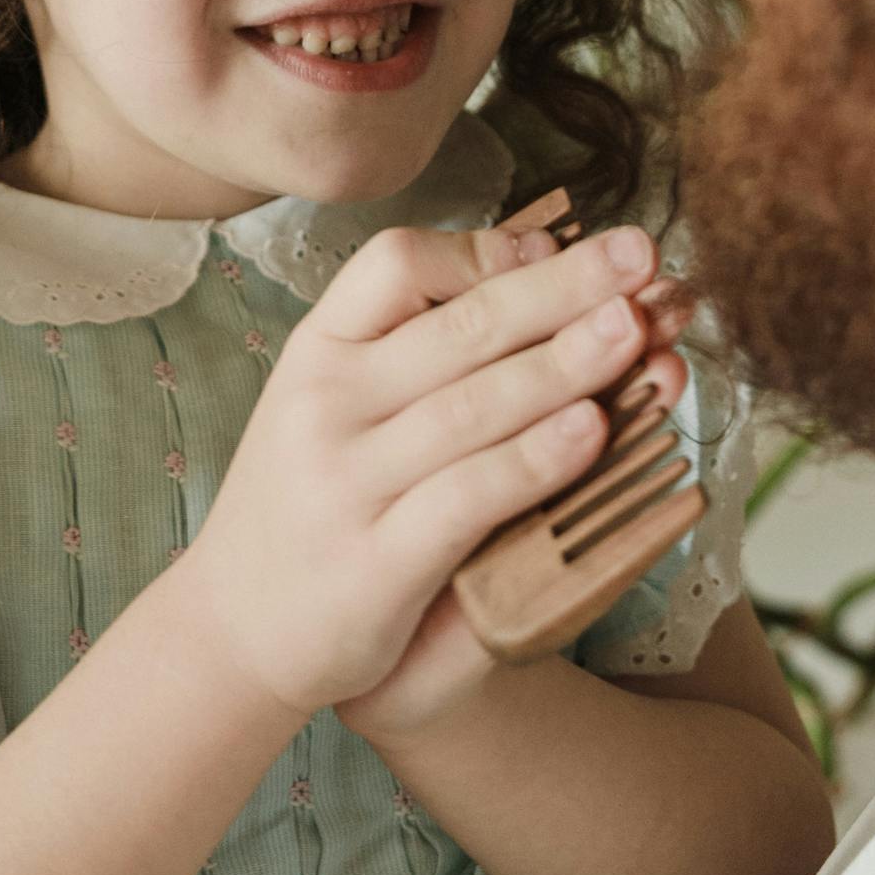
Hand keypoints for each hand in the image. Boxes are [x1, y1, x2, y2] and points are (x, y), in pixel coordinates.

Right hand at [169, 209, 670, 720]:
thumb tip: (534, 262)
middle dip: (562, 287)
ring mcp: (347, 483)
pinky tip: (593, 431)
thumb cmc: (308, 502)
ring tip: (637, 331)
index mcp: (318, 351)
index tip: (561, 242)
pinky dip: (537, 459)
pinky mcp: (376, 562)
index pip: (396, 264)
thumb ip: (412, 347)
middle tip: (639, 258)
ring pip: (476, 406)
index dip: (486, 248)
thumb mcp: (331, 404)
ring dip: (566, 363)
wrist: (234, 631)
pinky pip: (470, 497)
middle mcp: (326, 405)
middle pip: (461, 326)